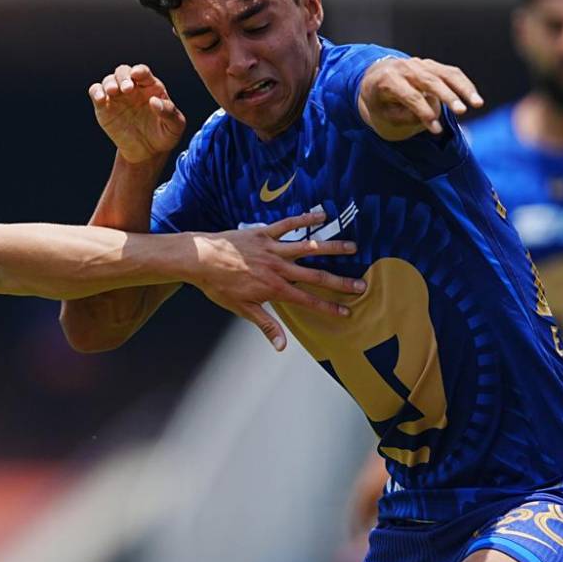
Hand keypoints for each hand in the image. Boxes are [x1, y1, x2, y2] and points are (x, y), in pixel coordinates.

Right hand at [89, 63, 186, 164]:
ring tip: (113, 91)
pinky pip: (96, 92)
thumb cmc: (163, 135)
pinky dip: (96, 92)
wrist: (147, 152)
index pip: (143, 73)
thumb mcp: (174, 127)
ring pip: (109, 80)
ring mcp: (117, 97)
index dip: (140, 71)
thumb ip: (169, 112)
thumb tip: (154, 101)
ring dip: (109, 83)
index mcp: (151, 87)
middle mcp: (133, 88)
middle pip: (123, 71)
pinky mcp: (104, 107)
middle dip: (123, 76)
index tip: (137, 75)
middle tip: (127, 89)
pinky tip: (101, 98)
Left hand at [187, 214, 364, 350]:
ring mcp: (272, 248)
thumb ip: (267, 325)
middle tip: (362, 284)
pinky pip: (288, 225)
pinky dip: (305, 219)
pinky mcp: (264, 233)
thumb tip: (282, 346)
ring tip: (353, 247)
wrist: (200, 259)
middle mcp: (278, 268)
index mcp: (274, 288)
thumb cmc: (219, 286)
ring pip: (308, 247)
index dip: (329, 307)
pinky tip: (322, 215)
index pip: (308, 301)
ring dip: (331, 247)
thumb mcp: (242, 309)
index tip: (347, 311)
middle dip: (340, 282)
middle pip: (315, 275)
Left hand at [359, 56, 483, 139]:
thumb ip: (402, 117)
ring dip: (464, 88)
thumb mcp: (380, 114)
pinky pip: (452, 73)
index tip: (436, 130)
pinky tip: (475, 99)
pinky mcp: (432, 65)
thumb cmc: (378, 101)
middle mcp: (405, 67)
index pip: (409, 95)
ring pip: (446, 74)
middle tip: (461, 111)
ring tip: (478, 104)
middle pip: (430, 81)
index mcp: (387, 79)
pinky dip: (465, 85)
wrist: (375, 75)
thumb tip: (431, 114)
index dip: (423, 112)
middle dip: (447, 96)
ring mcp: (420, 64)